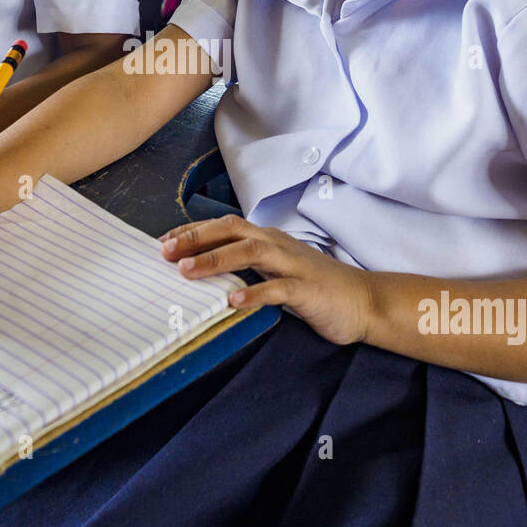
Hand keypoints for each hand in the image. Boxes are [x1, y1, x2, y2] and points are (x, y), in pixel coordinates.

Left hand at [159, 216, 374, 345]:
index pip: (225, 226)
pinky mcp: (307, 289)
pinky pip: (278, 288)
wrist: (363, 301)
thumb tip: (207, 270)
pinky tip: (232, 301)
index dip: (193, 231)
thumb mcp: (277, 270)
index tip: (164, 241)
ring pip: (251, 252)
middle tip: (164, 252)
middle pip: (233, 230)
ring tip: (187, 271)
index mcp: (269, 239)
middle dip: (196, 238)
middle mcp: (278, 244)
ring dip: (216, 259)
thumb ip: (248, 266)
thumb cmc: (315, 287)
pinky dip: (254, 293)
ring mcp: (294, 265)